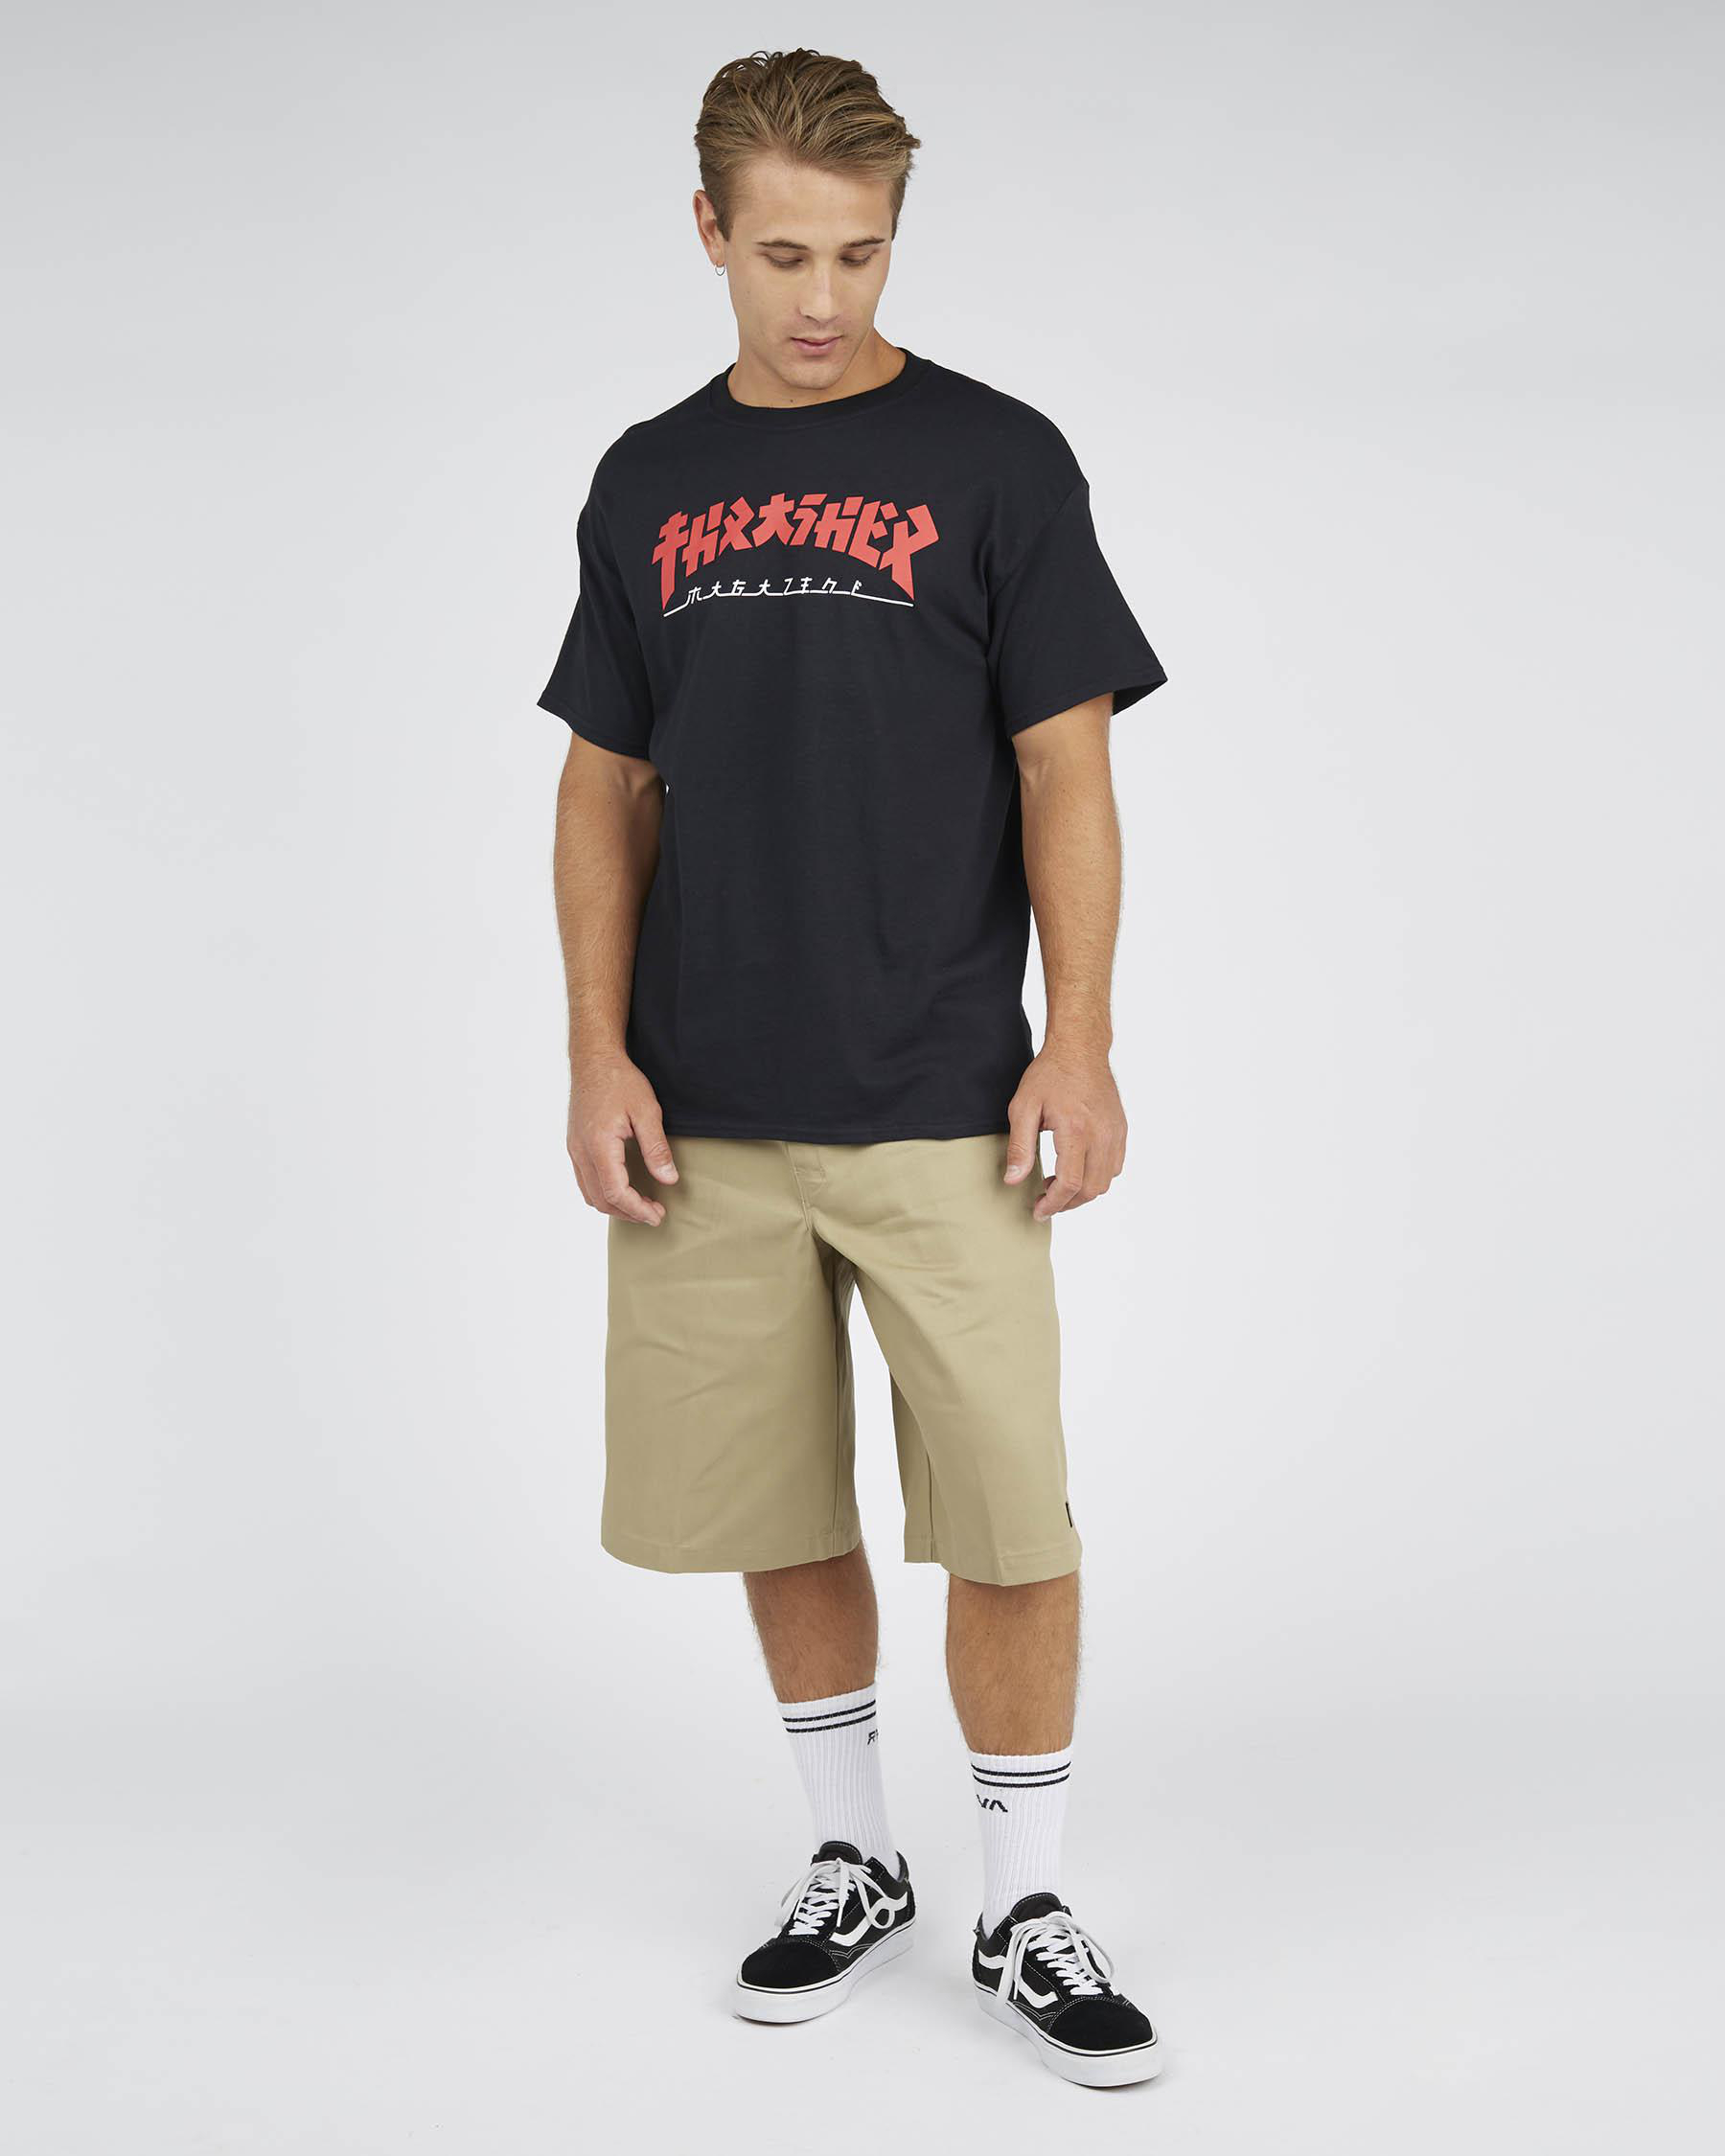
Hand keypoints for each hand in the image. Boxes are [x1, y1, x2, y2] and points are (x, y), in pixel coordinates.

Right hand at [567, 1051, 678, 1224]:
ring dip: (615, 1205)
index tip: (657, 1215)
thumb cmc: (619, 1080)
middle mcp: (581, 1151)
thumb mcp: (647, 1111)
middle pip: (600, 1199)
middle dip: (628, 1212)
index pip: (615, 1192)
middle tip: (654, 1213)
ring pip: (589, 1193)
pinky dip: (603, 1192)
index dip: (637, 1209)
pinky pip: (585, 1180)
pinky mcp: (575, 1145)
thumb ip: (656, 1148)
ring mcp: (575, 1149)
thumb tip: (668, 1179)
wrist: (594, 1059)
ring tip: (641, 1204)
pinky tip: (623, 1187)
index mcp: (599, 1145)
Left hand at [1004, 1041, 1126, 1220]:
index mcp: (1076, 1130)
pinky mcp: (1121, 1129)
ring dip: (1083, 1192)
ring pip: (1106, 1181)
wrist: (1080, 1049)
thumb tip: (1014, 1180)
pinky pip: (1115, 1166)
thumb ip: (1019, 1148)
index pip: (1070, 1184)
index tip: (1038, 1211)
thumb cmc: (1050, 1075)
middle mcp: (1102, 1134)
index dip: (1053, 1204)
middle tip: (1044, 1202)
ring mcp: (1115, 1132)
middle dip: (1067, 1203)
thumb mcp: (1023, 1108)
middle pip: (1091, 1189)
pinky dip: (1097, 1176)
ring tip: (1058, 1185)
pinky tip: (1077, 1169)